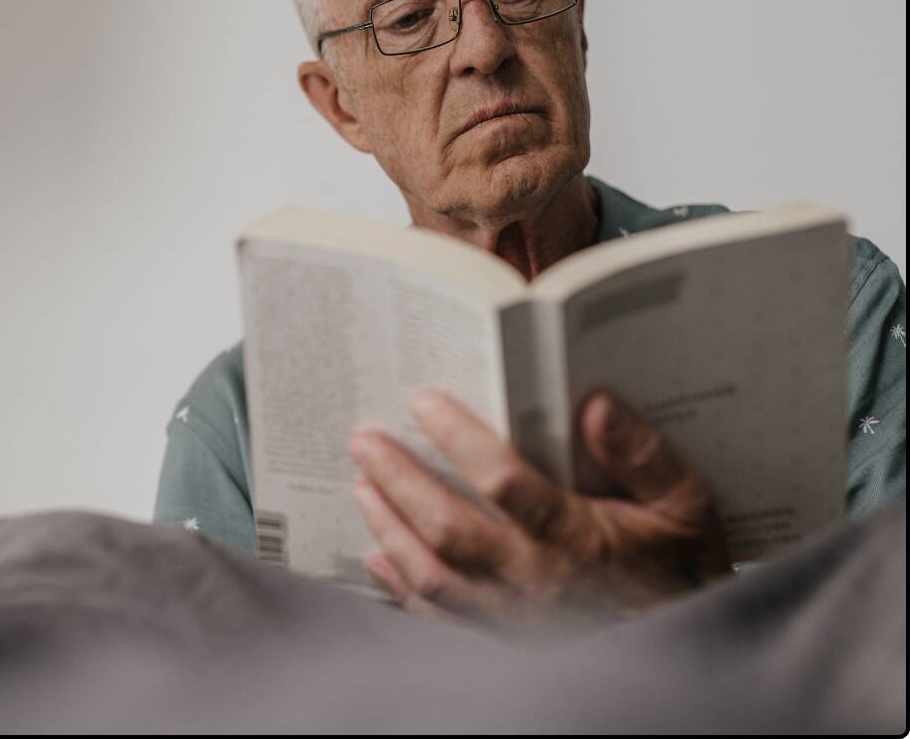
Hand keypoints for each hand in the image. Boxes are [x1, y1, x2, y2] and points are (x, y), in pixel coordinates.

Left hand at [348, 388, 731, 637]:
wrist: (692, 652)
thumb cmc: (682, 570)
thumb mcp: (686, 506)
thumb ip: (642, 454)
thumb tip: (595, 401)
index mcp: (576, 538)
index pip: (503, 481)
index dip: (459, 438)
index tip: (423, 400)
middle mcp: (535, 581)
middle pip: (448, 528)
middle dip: (399, 480)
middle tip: (363, 439)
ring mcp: (513, 617)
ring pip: (432, 573)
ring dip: (389, 526)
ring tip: (360, 484)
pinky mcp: (502, 642)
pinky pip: (438, 618)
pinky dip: (400, 587)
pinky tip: (375, 556)